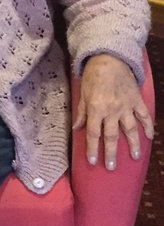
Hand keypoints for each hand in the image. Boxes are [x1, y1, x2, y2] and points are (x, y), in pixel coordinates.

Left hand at [72, 54, 153, 169]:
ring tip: (135, 157)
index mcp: (96, 109)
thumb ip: (81, 113)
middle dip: (111, 153)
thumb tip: (76, 129)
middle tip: (112, 167)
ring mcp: (126, 106)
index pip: (94, 134)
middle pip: (111, 136)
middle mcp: (112, 110)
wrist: (110, 58)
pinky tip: (150, 137)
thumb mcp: (82, 94)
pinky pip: (143, 115)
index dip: (92, 149)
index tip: (93, 161)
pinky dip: (148, 126)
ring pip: (130, 129)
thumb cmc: (92, 76)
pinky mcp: (136, 100)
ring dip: (133, 144)